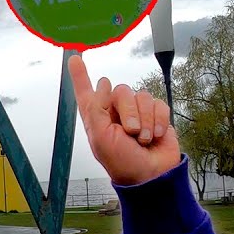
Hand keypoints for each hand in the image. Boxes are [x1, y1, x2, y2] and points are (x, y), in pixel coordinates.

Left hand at [69, 54, 180, 185]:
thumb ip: (97, 109)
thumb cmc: (122, 161)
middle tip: (131, 133)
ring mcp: (137, 112)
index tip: (74, 58)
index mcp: (97, 117)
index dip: (80, 75)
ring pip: (142, 96)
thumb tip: (103, 83)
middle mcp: (115, 112)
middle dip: (129, 112)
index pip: (87, 93)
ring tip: (142, 139)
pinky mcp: (156, 115)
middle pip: (121, 91)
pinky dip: (158, 120)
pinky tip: (155, 136)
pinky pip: (159, 103)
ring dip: (145, 120)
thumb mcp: (101, 138)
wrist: (151, 175)